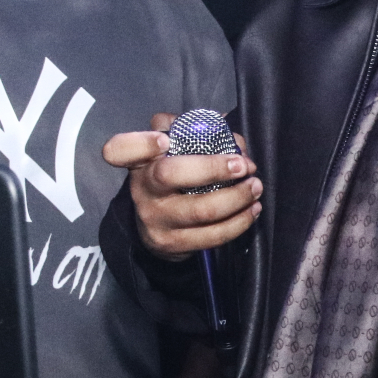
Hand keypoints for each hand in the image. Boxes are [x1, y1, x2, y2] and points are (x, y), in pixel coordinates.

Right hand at [102, 112, 261, 257]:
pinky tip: (252, 209)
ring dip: (238, 197)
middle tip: (243, 165)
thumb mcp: (176, 151)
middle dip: (213, 167)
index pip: (121, 149)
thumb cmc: (175, 178)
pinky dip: (239, 222)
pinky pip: (212, 236)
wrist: (158, 227)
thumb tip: (228, 134)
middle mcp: (142, 189)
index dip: (141, 143)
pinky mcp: (172, 244)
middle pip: (170, 174)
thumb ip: (196, 133)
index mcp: (140, 162)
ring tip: (255, 186)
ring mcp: (155, 219)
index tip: (164, 140)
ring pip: (201, 209)